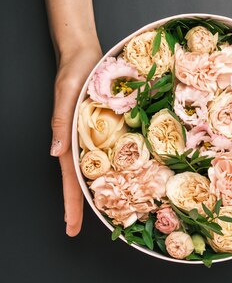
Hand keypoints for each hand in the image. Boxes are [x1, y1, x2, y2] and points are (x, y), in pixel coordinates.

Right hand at [50, 47, 101, 235]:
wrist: (86, 53)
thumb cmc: (75, 71)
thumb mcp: (66, 94)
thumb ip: (60, 121)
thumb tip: (54, 151)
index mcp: (69, 138)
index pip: (69, 178)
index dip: (72, 203)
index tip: (72, 226)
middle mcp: (82, 140)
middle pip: (83, 179)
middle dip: (84, 205)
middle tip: (89, 230)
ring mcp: (94, 135)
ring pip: (97, 167)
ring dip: (101, 189)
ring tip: (111, 211)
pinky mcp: (106, 126)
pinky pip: (111, 150)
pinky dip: (115, 165)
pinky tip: (127, 176)